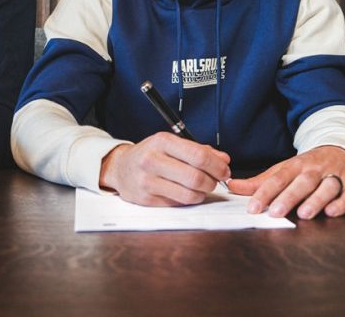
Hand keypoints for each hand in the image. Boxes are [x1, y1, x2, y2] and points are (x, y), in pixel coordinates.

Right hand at [98, 132, 230, 205]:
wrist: (120, 167)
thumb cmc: (150, 154)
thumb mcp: (171, 144)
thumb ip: (199, 150)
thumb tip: (223, 160)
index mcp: (162, 142)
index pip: (198, 155)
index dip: (217, 166)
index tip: (224, 171)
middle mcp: (152, 160)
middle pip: (195, 177)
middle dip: (212, 182)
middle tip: (215, 182)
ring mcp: (147, 181)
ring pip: (188, 194)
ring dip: (202, 193)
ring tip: (202, 188)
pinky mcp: (145, 199)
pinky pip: (177, 203)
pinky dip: (188, 200)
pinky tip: (187, 193)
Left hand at [227, 146, 344, 218]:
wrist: (340, 149)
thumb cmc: (307, 167)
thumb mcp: (283, 170)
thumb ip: (259, 182)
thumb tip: (231, 187)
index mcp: (296, 165)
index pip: (278, 178)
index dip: (265, 192)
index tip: (253, 207)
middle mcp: (314, 168)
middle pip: (302, 182)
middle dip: (289, 197)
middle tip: (275, 212)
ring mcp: (334, 174)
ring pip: (326, 186)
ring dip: (316, 200)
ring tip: (304, 214)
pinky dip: (342, 202)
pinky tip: (332, 212)